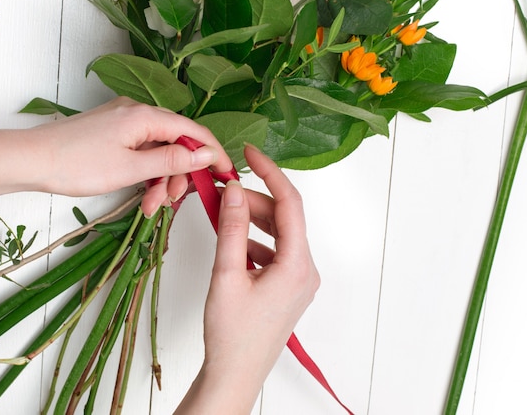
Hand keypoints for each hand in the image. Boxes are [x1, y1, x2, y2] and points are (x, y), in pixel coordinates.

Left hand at [0, 97, 232, 214]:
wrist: (30, 161)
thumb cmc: (77, 164)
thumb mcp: (131, 168)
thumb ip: (172, 161)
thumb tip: (207, 155)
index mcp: (146, 116)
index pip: (194, 131)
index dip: (214, 154)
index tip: (226, 176)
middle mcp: (139, 113)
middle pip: (177, 143)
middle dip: (178, 175)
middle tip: (171, 202)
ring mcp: (125, 123)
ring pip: (159, 151)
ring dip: (160, 180)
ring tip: (149, 206)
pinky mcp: (115, 134)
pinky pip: (142, 153)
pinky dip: (146, 174)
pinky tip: (142, 196)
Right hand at [175, 144, 319, 413]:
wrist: (235, 375)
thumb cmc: (232, 335)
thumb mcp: (227, 275)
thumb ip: (231, 229)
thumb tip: (233, 190)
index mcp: (297, 265)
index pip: (290, 203)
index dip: (270, 172)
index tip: (250, 152)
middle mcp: (306, 269)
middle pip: (283, 218)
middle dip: (252, 201)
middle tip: (221, 191)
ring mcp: (299, 279)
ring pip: (278, 234)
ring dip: (251, 220)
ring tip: (222, 215)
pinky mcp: (289, 286)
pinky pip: (275, 251)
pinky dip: (254, 240)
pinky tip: (232, 244)